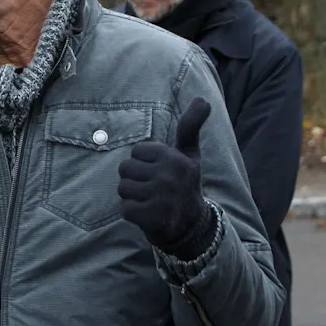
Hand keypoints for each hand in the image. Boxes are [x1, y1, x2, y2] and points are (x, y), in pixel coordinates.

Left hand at [117, 97, 215, 259]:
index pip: (136, 151)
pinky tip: (148, 214)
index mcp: (175, 157)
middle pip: (125, 169)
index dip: (143, 162)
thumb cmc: (184, 183)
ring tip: (150, 200)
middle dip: (134, 179)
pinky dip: (132, 213)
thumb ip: (190, 126)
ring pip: (123, 189)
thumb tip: (203, 100)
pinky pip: (124, 209)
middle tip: (153, 188)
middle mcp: (169, 176)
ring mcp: (161, 198)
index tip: (159, 172)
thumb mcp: (190, 154)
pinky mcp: (152, 217)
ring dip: (132, 196)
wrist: (192, 225)